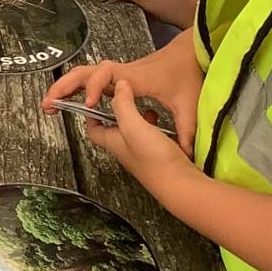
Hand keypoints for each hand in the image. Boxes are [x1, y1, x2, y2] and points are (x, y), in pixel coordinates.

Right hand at [43, 30, 203, 155]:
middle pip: (86, 72)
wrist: (187, 52)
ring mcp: (119, 75)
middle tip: (48, 104)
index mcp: (136, 79)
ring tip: (49, 104)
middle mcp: (123, 74)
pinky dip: (77, 88)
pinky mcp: (119, 78)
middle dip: (65, 86)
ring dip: (66, 86)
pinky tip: (68, 102)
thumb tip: (189, 151)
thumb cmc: (186, 74)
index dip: (94, 86)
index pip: (107, 74)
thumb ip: (187, 128)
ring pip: (85, 74)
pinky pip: (92, 80)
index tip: (89, 103)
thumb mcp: (189, 103)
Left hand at [87, 76, 198, 194]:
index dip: (90, 115)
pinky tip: (165, 123)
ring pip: (135, 132)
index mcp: (114, 142)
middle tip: (126, 99)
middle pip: (115, 128)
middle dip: (119, 112)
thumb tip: (118, 86)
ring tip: (148, 109)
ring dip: (139, 118)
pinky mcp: (159, 156)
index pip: (94, 129)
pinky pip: (153, 137)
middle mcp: (126, 149)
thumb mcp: (133, 126)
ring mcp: (142, 154)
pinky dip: (156, 127)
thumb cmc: (155, 160)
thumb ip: (123, 105)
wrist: (180, 184)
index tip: (93, 103)